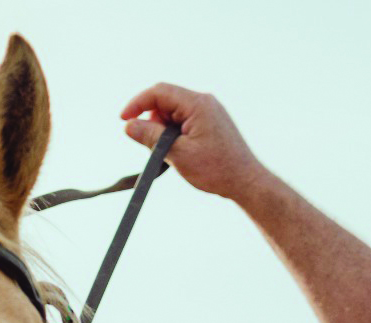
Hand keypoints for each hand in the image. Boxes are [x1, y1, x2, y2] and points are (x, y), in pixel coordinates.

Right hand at [121, 83, 268, 200]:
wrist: (246, 182)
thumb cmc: (217, 170)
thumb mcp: (178, 154)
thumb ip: (151, 137)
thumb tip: (128, 126)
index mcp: (198, 104)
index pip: (159, 92)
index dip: (137, 103)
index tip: (123, 119)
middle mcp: (204, 102)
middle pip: (165, 101)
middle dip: (152, 121)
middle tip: (152, 147)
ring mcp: (209, 111)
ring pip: (173, 113)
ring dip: (163, 131)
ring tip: (172, 155)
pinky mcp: (210, 122)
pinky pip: (184, 121)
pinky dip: (174, 134)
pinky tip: (180, 153)